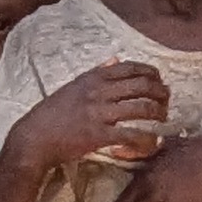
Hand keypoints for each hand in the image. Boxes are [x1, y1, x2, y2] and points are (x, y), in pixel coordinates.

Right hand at [15, 59, 167, 167]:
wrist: (35, 138)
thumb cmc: (52, 113)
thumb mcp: (73, 86)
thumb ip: (96, 72)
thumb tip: (115, 59)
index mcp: (93, 78)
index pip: (130, 68)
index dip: (151, 73)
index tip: (159, 80)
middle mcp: (99, 92)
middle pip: (142, 85)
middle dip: (161, 92)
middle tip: (167, 101)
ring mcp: (100, 113)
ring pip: (142, 107)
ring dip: (159, 113)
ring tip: (163, 119)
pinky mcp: (100, 135)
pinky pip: (132, 134)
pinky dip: (146, 139)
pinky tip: (152, 142)